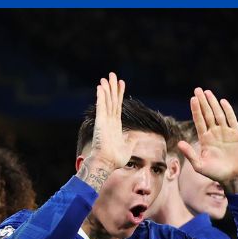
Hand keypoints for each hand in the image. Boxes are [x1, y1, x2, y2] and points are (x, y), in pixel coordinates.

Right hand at [78, 72, 129, 191]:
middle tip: (112, 75)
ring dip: (106, 88)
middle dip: (113, 87)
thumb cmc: (116, 158)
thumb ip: (131, 140)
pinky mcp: (101, 122)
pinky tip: (101, 87)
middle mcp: (109, 121)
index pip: (118, 106)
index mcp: (116, 125)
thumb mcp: (128, 147)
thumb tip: (136, 136)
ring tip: (107, 77)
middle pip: (112, 100)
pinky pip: (101, 106)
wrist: (107, 163)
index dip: (119, 94)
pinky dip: (101, 96)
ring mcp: (104, 121)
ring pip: (106, 101)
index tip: (121, 83)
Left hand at [178, 88, 237, 194]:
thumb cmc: (215, 173)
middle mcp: (214, 133)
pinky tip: (223, 102)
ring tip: (208, 92)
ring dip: (213, 103)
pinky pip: (231, 119)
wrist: (233, 177)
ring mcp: (225, 132)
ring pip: (218, 114)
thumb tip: (179, 143)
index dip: (196, 110)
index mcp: (205, 139)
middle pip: (208, 114)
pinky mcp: (236, 134)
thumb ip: (190, 154)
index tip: (192, 99)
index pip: (199, 121)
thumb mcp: (199, 166)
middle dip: (203, 102)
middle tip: (198, 90)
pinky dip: (228, 110)